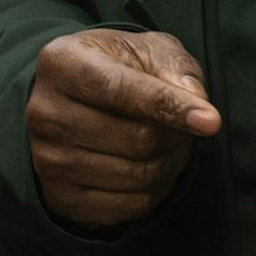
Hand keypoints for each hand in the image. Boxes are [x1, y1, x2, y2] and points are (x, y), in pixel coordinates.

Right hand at [25, 28, 220, 229]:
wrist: (74, 102)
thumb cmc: (116, 68)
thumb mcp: (145, 49)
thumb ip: (174, 66)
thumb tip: (197, 102)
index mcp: (62, 63)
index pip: (120, 89)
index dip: (168, 105)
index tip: (210, 120)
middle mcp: (45, 112)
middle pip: (137, 138)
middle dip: (176, 135)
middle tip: (184, 126)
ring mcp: (49, 159)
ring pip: (139, 175)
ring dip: (171, 163)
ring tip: (169, 144)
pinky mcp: (61, 198)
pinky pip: (131, 206)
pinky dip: (156, 190)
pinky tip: (152, 167)